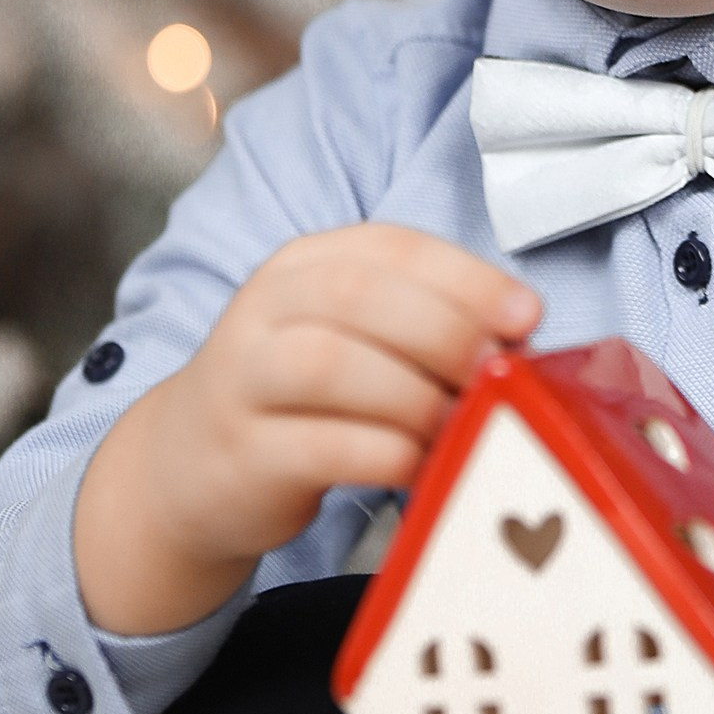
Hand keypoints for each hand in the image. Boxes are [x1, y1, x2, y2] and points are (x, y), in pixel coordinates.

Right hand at [73, 226, 538, 634]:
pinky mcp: (243, 454)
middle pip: (359, 295)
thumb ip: (420, 324)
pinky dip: (386, 455)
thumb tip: (519, 338)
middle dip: (445, 331)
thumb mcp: (348, 337)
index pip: (391, 246)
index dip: (467, 278)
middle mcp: (265, 309)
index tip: (528, 315)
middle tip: (497, 373)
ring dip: (414, 395)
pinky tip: (422, 465)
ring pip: (331, 364)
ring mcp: (244, 380)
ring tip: (459, 423)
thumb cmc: (297, 398)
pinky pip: (321, 446)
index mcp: (302, 265)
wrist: (185, 466)